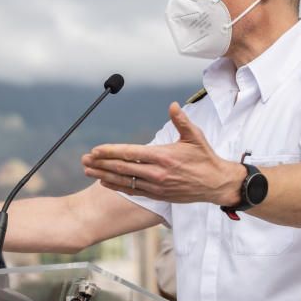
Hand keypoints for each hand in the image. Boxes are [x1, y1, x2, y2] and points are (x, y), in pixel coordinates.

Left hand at [83, 102, 241, 205]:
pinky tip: (105, 182)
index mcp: (163, 156)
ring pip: (124, 181)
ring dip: (104, 175)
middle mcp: (157, 173)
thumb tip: (173, 105)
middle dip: (101, 163)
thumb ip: (181, 121)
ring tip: (88, 171)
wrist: (216, 184)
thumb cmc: (205, 158)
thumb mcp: (195, 137)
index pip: (130, 153)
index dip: (111, 152)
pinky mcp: (158, 195)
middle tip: (84, 159)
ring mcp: (156, 186)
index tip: (96, 150)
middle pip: (122, 168)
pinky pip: (132, 190)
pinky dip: (117, 186)